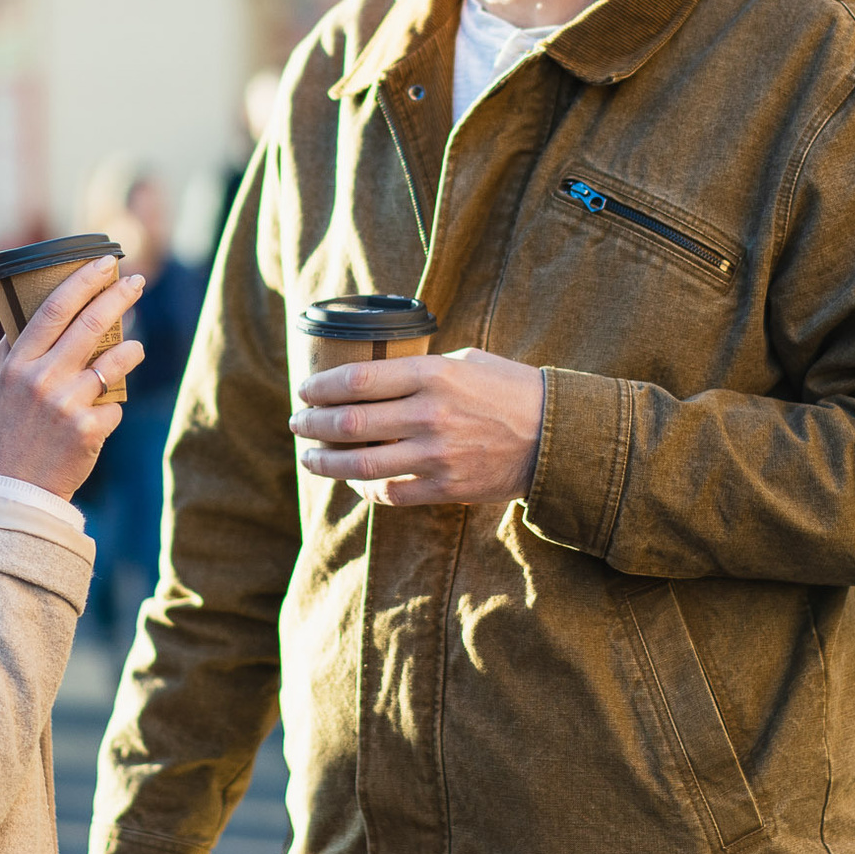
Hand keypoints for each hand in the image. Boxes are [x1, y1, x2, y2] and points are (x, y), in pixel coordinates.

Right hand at [0, 258, 144, 498]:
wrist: (18, 491)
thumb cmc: (12, 432)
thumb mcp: (2, 387)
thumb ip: (14, 350)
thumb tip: (28, 312)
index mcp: (18, 363)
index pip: (54, 308)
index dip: (83, 280)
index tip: (106, 262)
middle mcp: (41, 379)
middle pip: (90, 324)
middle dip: (119, 297)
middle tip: (138, 281)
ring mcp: (66, 405)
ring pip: (114, 362)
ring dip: (131, 351)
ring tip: (134, 348)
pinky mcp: (89, 430)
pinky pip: (116, 404)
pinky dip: (113, 406)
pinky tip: (99, 416)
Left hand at [289, 348, 543, 504]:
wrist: (556, 436)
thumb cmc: (509, 390)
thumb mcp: (466, 361)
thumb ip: (421, 369)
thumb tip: (375, 376)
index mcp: (433, 375)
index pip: (358, 380)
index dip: (322, 387)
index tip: (304, 391)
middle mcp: (430, 414)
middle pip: (350, 423)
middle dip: (313, 425)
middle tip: (298, 423)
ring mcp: (437, 455)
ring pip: (362, 464)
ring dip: (326, 462)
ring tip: (310, 458)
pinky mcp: (446, 488)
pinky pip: (390, 492)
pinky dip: (364, 488)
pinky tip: (351, 481)